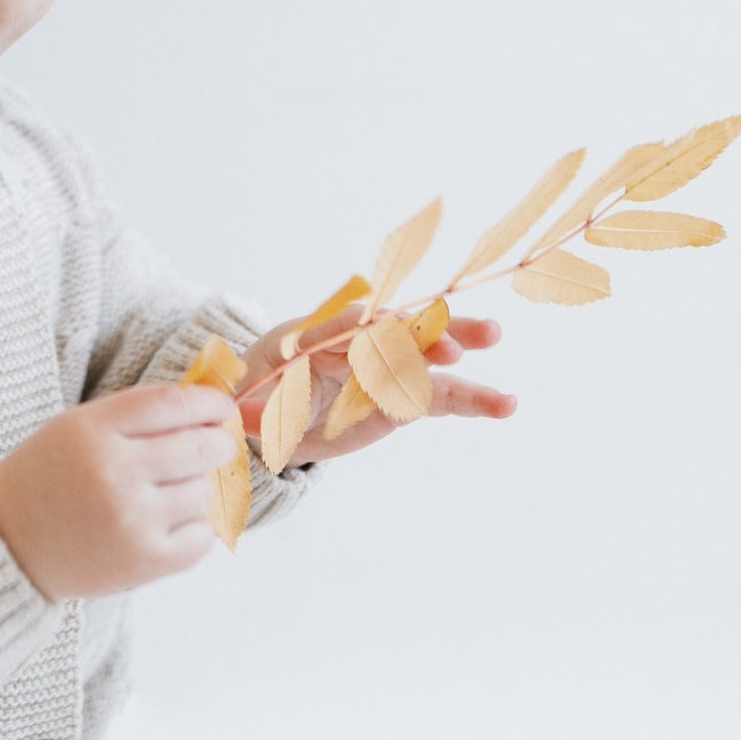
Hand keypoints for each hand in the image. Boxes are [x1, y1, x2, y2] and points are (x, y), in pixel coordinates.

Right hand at [0, 384, 240, 599]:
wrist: (8, 543)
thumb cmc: (49, 477)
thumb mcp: (78, 428)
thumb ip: (137, 413)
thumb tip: (208, 407)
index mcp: (94, 432)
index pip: (175, 403)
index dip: (209, 403)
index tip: (220, 408)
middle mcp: (115, 474)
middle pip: (201, 446)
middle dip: (218, 443)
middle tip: (215, 445)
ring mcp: (132, 521)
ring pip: (203, 492)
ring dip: (194, 489)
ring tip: (164, 494)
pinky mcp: (145, 562)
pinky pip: (202, 537)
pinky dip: (193, 528)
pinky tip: (165, 524)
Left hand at [233, 309, 514, 471]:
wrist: (270, 413)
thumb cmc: (253, 401)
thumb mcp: (243, 405)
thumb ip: (248, 408)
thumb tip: (234, 413)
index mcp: (309, 338)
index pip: (338, 326)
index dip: (365, 328)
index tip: (390, 326)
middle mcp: (352, 345)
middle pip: (388, 330)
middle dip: (416, 328)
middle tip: (446, 334)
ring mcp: (381, 368)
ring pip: (420, 355)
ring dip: (457, 343)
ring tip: (494, 334)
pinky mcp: (401, 396)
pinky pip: (438, 396)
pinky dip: (472, 399)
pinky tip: (506, 403)